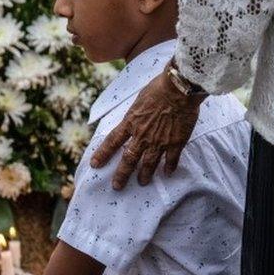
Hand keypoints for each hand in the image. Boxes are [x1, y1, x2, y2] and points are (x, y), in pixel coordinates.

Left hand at [91, 65, 203, 188]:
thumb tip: (134, 118)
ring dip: (144, 175)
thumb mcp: (139, 100)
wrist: (178, 88)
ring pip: (149, 163)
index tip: (95, 164)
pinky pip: (171, 160)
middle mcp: (142, 135)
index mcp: (131, 122)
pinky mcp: (176, 142)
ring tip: (142, 182)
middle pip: (129, 159)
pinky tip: (168, 173)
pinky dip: (169, 167)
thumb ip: (136, 113)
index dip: (103, 154)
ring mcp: (159, 141)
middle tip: (117, 186)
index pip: (112, 141)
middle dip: (122, 174)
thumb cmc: (159, 88)